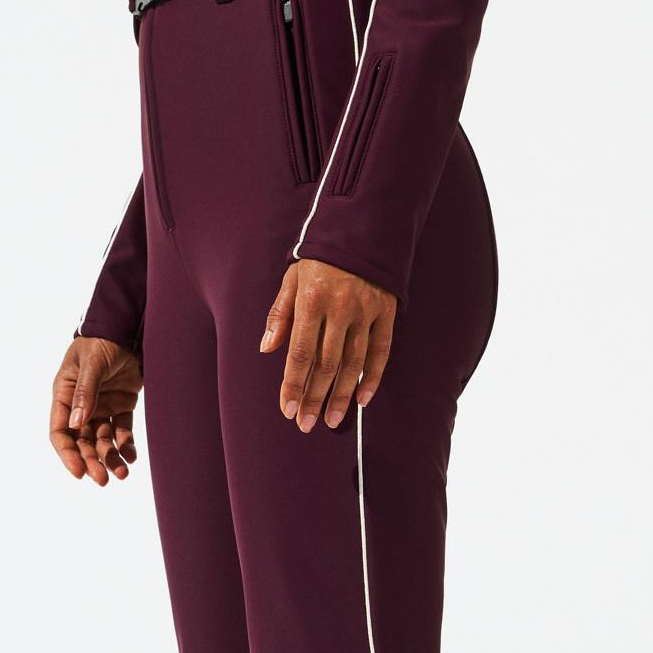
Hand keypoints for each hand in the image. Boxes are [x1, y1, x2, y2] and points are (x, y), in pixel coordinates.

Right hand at [50, 334, 142, 484]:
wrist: (129, 326)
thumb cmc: (102, 340)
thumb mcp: (91, 363)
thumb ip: (85, 392)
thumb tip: (77, 425)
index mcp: (64, 394)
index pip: (61, 431)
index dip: (68, 454)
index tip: (79, 473)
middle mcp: (80, 404)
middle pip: (83, 441)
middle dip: (92, 461)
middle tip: (103, 480)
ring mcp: (101, 406)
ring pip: (103, 440)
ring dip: (110, 458)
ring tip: (122, 473)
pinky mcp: (121, 404)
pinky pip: (122, 431)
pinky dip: (126, 445)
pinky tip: (131, 457)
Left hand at [260, 258, 396, 432]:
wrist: (362, 228)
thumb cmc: (320, 257)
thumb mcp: (292, 278)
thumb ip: (280, 314)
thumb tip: (267, 349)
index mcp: (311, 301)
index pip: (300, 352)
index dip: (293, 384)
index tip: (287, 409)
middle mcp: (339, 309)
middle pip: (326, 364)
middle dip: (314, 397)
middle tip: (305, 424)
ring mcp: (365, 311)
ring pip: (353, 362)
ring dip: (341, 395)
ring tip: (331, 420)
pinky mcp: (385, 312)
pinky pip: (381, 350)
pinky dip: (373, 377)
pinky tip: (362, 399)